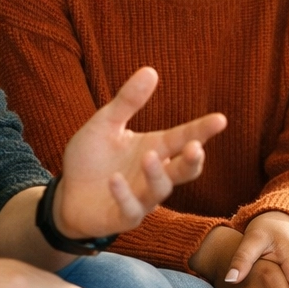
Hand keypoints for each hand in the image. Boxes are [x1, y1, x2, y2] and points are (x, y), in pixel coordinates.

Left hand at [56, 67, 226, 238]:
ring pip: (160, 190)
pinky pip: (131, 209)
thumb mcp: (105, 124)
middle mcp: (154, 174)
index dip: (202, 130)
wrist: (67, 195)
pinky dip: (125, 195)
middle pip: (184, 170)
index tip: (220, 119)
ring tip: (150, 157)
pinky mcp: (123, 217)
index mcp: (155, 149)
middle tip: (195, 147)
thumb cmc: (91, 159)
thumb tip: (150, 70)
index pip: (184, 138)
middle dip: (193, 160)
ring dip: (157, 174)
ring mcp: (142, 198)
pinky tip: (115, 179)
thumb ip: (127, 101)